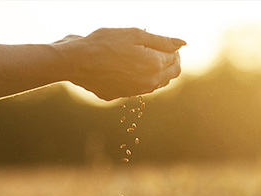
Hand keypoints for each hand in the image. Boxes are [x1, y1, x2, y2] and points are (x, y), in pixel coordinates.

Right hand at [54, 27, 184, 99]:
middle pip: (171, 75)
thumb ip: (161, 40)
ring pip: (157, 83)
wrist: (77, 62)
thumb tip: (182, 44)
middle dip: (170, 62)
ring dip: (157, 71)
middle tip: (159, 50)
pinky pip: (140, 88)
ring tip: (144, 57)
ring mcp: (136, 91)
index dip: (173, 50)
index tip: (163, 43)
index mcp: (155, 66)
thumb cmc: (105, 43)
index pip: (175, 60)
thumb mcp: (135, 35)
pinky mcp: (123, 96)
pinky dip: (140, 78)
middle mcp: (149, 83)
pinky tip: (129, 68)